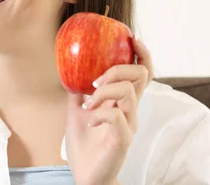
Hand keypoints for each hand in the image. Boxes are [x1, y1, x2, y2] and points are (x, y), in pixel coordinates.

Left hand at [64, 36, 153, 184]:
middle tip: (96, 80)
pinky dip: (100, 113)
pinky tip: (90, 119)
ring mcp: (129, 124)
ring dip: (104, 91)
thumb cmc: (84, 143)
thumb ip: (78, 89)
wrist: (85, 174)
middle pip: (140, 75)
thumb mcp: (76, 109)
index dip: (141, 52)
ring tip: (88, 103)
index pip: (141, 71)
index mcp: (122, 101)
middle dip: (117, 69)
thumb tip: (68, 66)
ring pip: (127, 91)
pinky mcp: (123, 139)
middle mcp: (130, 110)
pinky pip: (116, 116)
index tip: (131, 37)